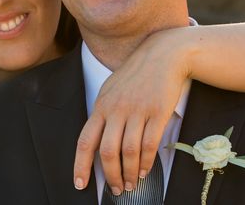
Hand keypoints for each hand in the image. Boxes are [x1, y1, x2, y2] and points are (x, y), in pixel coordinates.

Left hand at [73, 29, 190, 193]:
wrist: (163, 54)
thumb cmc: (136, 74)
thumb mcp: (112, 90)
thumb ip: (104, 114)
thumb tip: (97, 143)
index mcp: (101, 105)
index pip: (85, 140)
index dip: (81, 165)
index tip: (80, 184)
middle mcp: (116, 109)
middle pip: (107, 151)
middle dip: (109, 175)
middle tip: (115, 190)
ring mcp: (137, 110)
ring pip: (128, 151)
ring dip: (129, 173)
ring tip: (130, 184)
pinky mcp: (157, 112)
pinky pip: (149, 144)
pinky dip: (146, 162)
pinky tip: (144, 171)